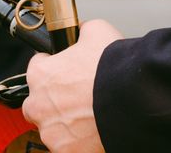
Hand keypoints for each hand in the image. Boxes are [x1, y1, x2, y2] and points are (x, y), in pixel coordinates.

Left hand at [23, 19, 123, 152]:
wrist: (133, 101)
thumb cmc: (112, 67)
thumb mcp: (97, 30)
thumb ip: (82, 30)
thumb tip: (82, 30)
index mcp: (40, 75)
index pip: (37, 66)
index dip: (53, 64)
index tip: (65, 68)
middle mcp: (38, 105)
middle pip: (38, 102)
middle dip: (53, 99)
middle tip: (77, 94)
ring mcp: (51, 133)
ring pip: (52, 127)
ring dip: (66, 121)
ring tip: (90, 113)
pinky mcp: (67, 152)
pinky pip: (68, 146)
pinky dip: (78, 141)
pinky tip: (94, 129)